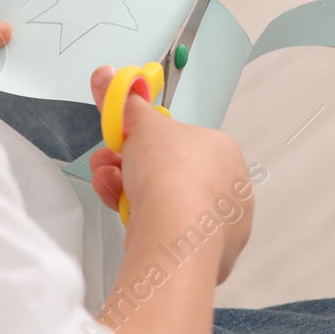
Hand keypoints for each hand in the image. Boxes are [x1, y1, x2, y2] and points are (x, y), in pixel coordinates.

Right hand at [86, 65, 253, 282]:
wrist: (174, 234)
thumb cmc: (170, 173)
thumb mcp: (141, 123)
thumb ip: (125, 101)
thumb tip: (109, 76)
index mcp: (224, 151)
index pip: (179, 143)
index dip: (143, 140)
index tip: (119, 140)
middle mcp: (230, 189)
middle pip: (168, 173)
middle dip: (128, 166)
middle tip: (104, 162)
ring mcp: (221, 226)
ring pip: (164, 204)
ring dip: (126, 190)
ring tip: (105, 184)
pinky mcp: (207, 258)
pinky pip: (167, 233)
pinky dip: (141, 222)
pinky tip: (122, 212)